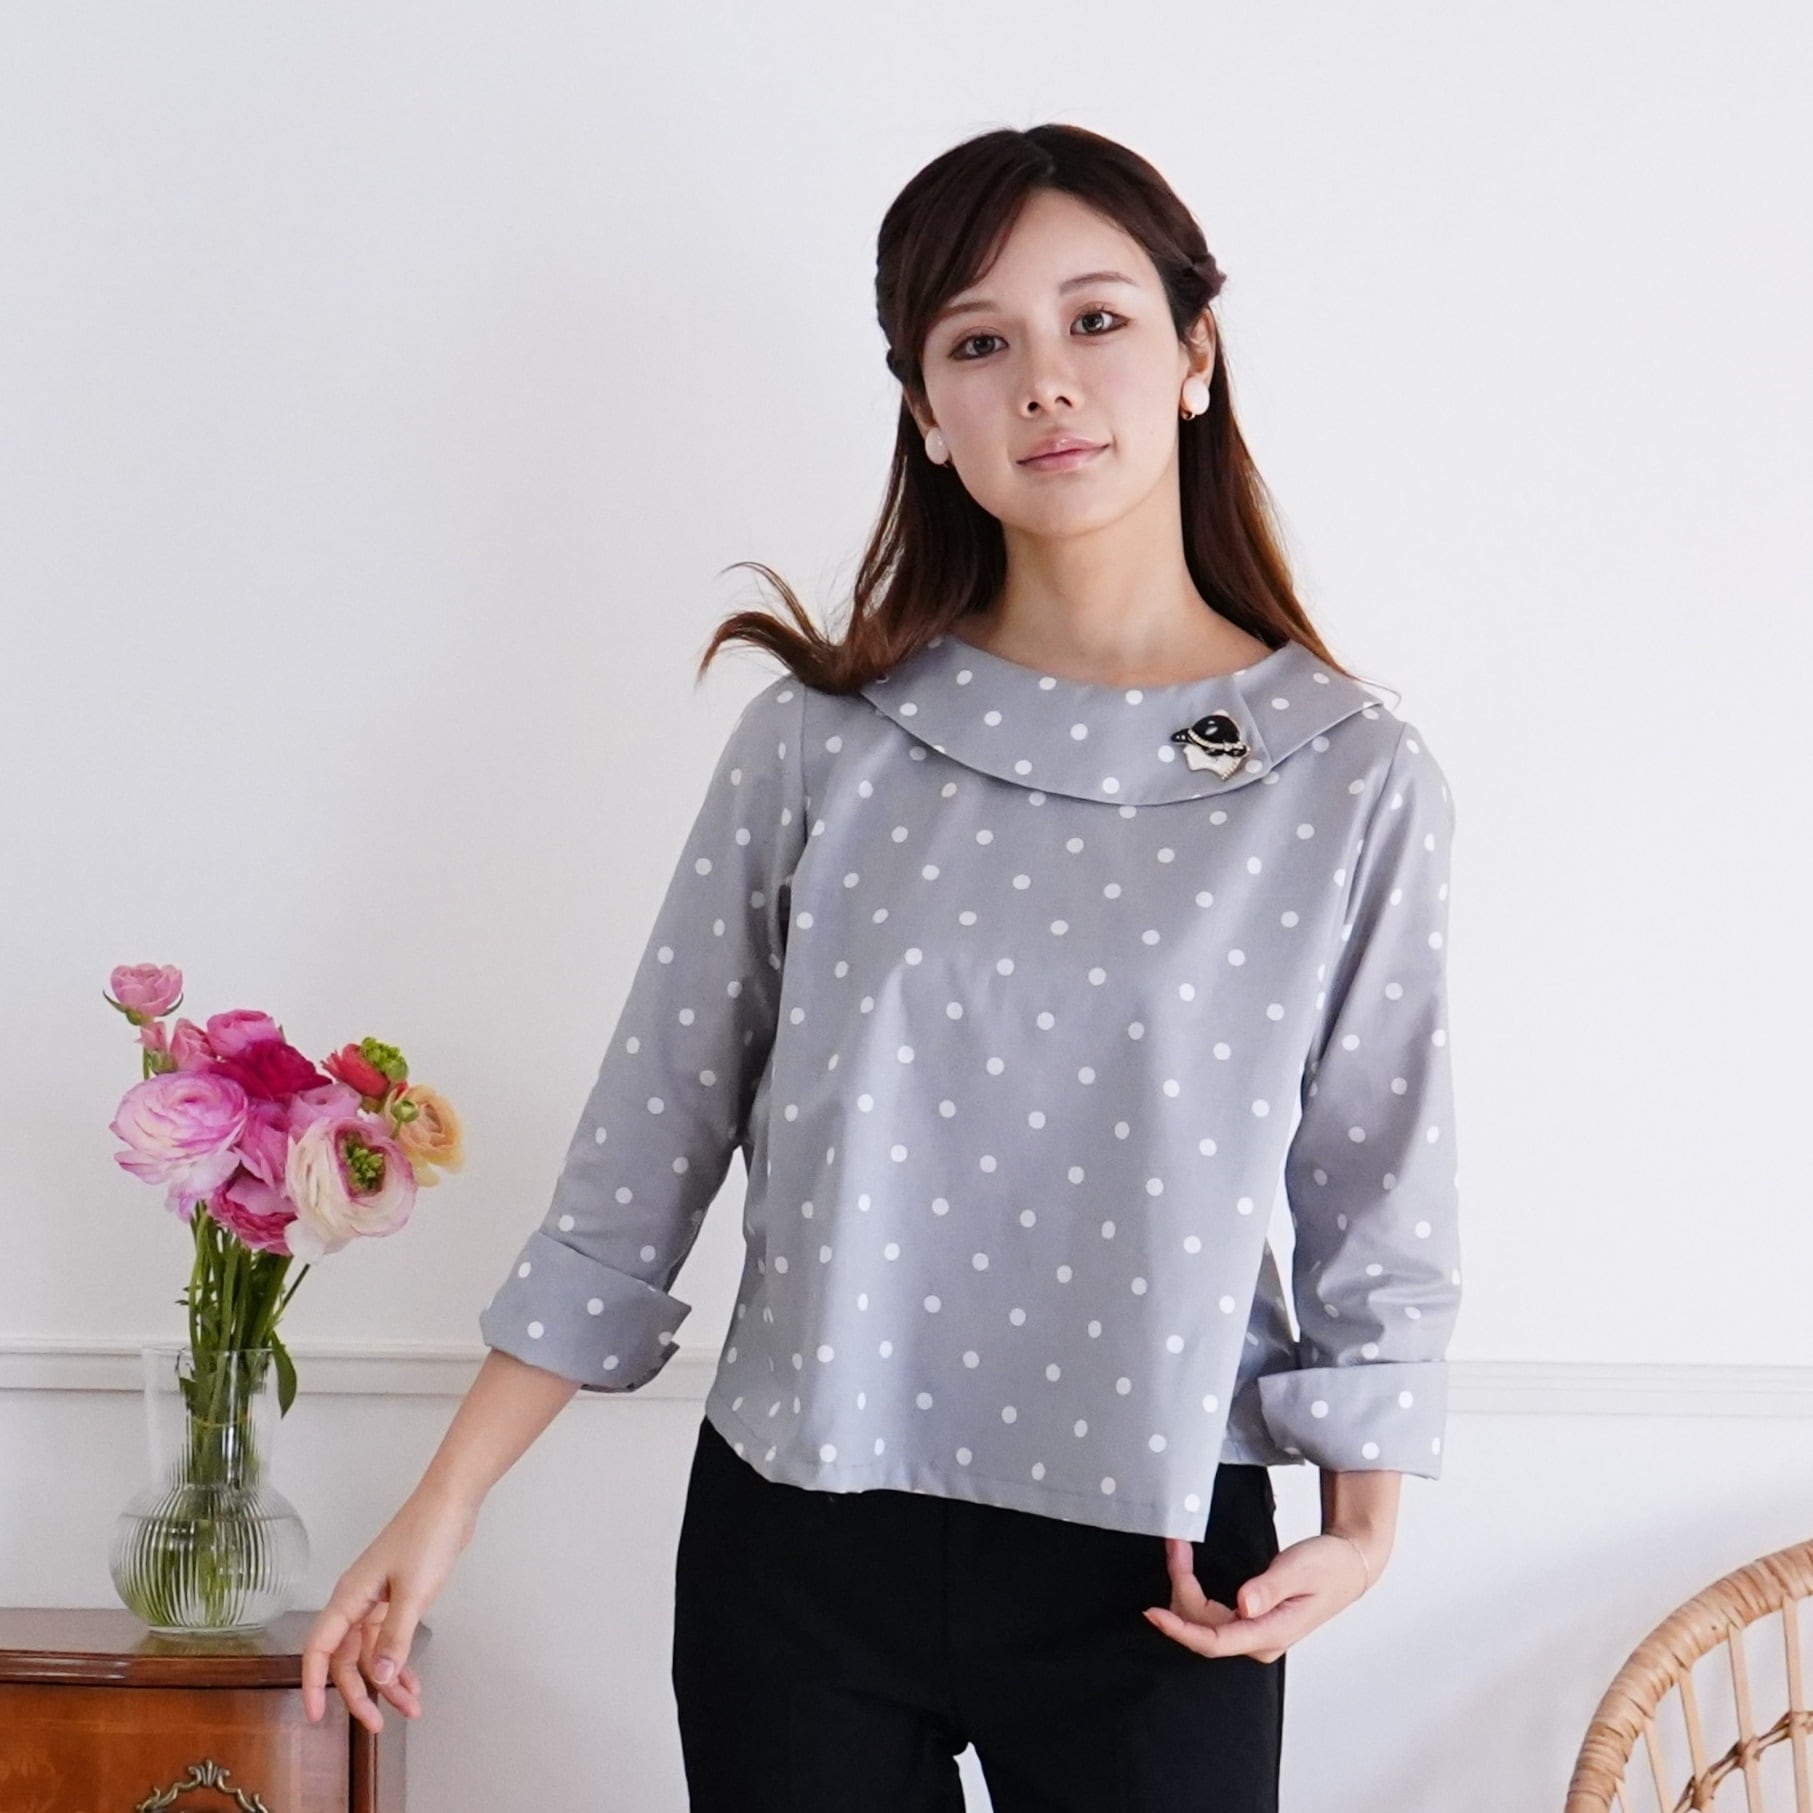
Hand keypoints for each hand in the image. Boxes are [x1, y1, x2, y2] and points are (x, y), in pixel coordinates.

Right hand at [301, 1487, 476, 1733]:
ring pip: (372, 1653)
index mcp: (349, 1597)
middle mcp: (356, 1601)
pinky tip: (413, 1683)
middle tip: (378, 1725)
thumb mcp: (413, 1593)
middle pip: (346, 1659)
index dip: (313, 1684)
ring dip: (388, 1682)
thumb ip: (396, 1636)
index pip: (319, 1649)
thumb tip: (382, 1677)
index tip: (316, 1716)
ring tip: (410, 1709)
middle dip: (360, 1693)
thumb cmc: (427, 1536)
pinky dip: (400, 1661)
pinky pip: (389, 1640)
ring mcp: (376, 1600)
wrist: (451, 1502)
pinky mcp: (395, 1598)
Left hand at [1142, 1530, 1377, 1663]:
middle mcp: (1259, 1640)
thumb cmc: (1328, 1567)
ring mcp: (1254, 1633)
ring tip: (1178, 1548)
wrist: (1348, 1566)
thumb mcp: (1299, 1570)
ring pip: (1203, 1621)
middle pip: (1203, 1628)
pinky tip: (1187, 1569)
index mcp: (1270, 1634)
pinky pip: (1212, 1614)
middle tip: (1175, 1546)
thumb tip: (1243, 1606)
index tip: (1153, 1613)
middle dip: (1181, 1588)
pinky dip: (1194, 1590)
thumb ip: (1269, 1588)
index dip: (1180, 1629)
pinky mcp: (1251, 1621)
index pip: (1215, 1641)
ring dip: (1185, 1586)